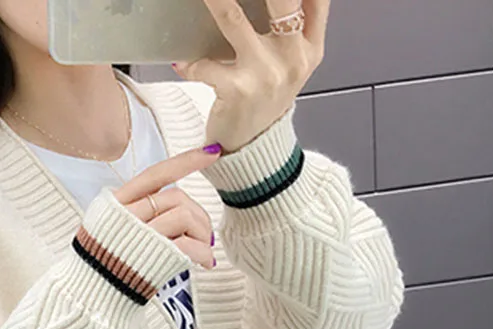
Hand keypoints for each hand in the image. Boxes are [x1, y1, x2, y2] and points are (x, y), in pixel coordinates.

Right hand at [112, 145, 221, 269]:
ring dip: (202, 234)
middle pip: (176, 197)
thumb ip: (135, 213)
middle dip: (198, 215)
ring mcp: (141, 234)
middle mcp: (127, 214)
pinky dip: (202, 253)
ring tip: (202, 250)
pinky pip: (189, 245)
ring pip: (185, 217)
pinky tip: (205, 262)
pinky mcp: (154, 255)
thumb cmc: (102, 264)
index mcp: (117, 202)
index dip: (186, 162)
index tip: (213, 153)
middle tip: (204, 235)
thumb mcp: (109, 228)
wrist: (90, 294)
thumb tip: (175, 208)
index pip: (156, 174)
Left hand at [172, 0, 329, 153]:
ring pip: (234, 19)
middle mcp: (293, 57)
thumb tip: (276, 0)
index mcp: (310, 46)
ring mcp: (266, 74)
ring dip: (214, 0)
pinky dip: (189, 61)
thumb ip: (295, 25)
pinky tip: (182, 60)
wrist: (255, 150)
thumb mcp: (292, 63)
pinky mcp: (238, 90)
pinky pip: (205, 64)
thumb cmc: (266, 101)